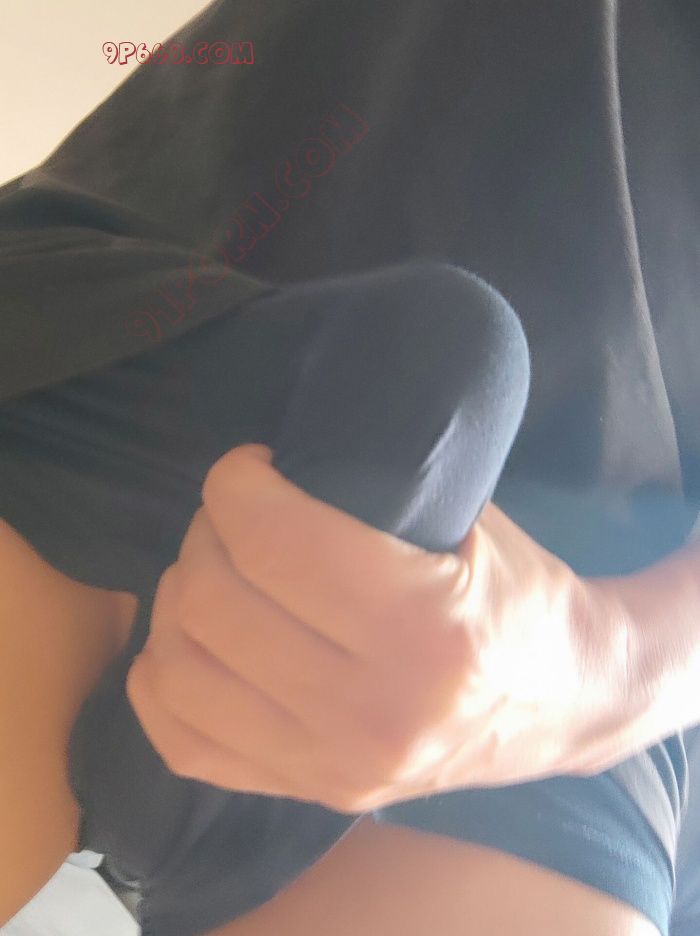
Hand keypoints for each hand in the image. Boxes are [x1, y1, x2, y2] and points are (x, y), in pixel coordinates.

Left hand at [126, 444, 628, 812]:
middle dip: (206, 532)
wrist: (563, 704)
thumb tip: (274, 464)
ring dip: (177, 597)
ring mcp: (333, 768)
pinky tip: (188, 636)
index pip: (277, 544)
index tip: (249, 467)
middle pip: (213, 602)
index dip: (236, 486)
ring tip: (215, 568)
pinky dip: (160, 679)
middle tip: (236, 513)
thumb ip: (375, 491)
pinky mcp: (309, 795)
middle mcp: (373, 713)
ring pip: (180, 670)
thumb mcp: (473, 523)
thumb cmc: (518, 596)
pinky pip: (183, 743)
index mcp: (425, 630)